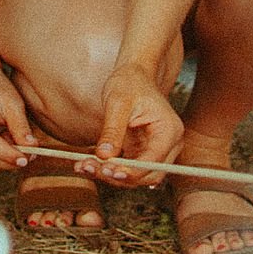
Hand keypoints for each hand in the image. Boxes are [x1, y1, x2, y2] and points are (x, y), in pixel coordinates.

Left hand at [94, 66, 180, 183]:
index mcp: (169, 131)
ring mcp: (157, 151)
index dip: (131, 171)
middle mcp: (169, 145)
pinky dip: (109, 169)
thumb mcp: (118, 103)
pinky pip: (127, 168)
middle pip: (147, 174)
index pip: (153, 161)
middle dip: (118, 176)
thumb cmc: (129, 83)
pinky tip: (87, 164)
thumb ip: (113, 130)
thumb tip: (104, 156)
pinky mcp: (143, 154)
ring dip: (110, 175)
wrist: (133, 76)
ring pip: (136, 176)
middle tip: (89, 168)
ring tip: (83, 166)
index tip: (108, 171)